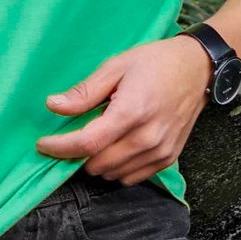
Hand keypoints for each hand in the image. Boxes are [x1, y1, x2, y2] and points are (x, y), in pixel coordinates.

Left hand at [35, 37, 212, 184]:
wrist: (197, 69)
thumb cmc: (154, 62)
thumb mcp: (115, 66)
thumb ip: (84, 92)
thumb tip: (52, 106)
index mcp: (131, 111)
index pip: (88, 143)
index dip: (60, 147)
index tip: (43, 144)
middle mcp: (147, 138)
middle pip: (97, 163)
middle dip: (78, 152)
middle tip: (75, 131)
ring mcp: (160, 152)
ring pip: (112, 174)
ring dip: (97, 160)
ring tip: (101, 133)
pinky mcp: (168, 159)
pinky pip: (131, 177)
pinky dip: (117, 166)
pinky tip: (117, 144)